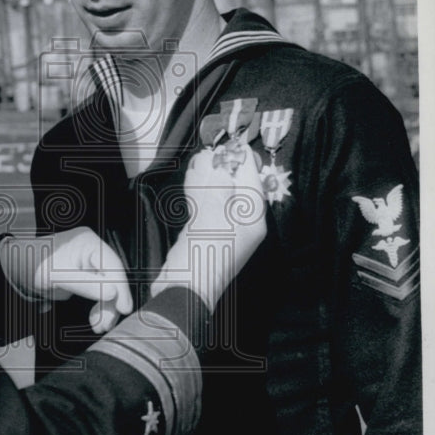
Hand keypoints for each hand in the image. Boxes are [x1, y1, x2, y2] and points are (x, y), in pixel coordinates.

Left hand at [0, 228, 132, 333]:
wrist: (15, 267)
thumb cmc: (33, 265)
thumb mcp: (57, 277)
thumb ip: (86, 285)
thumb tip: (113, 293)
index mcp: (88, 243)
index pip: (113, 266)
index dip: (121, 288)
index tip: (124, 308)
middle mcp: (93, 250)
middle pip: (113, 278)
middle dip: (111, 303)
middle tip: (104, 325)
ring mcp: (90, 263)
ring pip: (109, 288)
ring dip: (106, 308)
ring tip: (98, 326)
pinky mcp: (87, 276)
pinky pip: (100, 292)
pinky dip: (99, 306)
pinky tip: (95, 319)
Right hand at [150, 142, 267, 308]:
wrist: (182, 292)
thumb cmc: (203, 255)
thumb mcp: (211, 216)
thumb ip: (213, 186)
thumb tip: (214, 163)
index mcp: (252, 221)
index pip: (252, 183)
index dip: (243, 161)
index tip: (235, 142)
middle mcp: (242, 225)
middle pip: (236, 188)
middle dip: (223, 167)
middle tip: (211, 150)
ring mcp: (223, 231)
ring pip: (219, 196)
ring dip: (208, 178)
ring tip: (199, 162)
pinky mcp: (205, 236)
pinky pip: (206, 208)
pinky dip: (199, 193)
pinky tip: (192, 183)